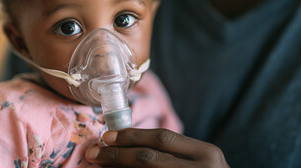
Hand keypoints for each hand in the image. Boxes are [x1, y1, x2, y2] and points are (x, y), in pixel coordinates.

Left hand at [85, 128, 228, 167]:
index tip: (107, 136)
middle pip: (149, 158)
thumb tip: (127, 144)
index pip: (162, 138)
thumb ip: (175, 152)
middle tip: (93, 152)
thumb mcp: (201, 161)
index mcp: (207, 153)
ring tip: (98, 166)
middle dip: (117, 154)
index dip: (131, 136)